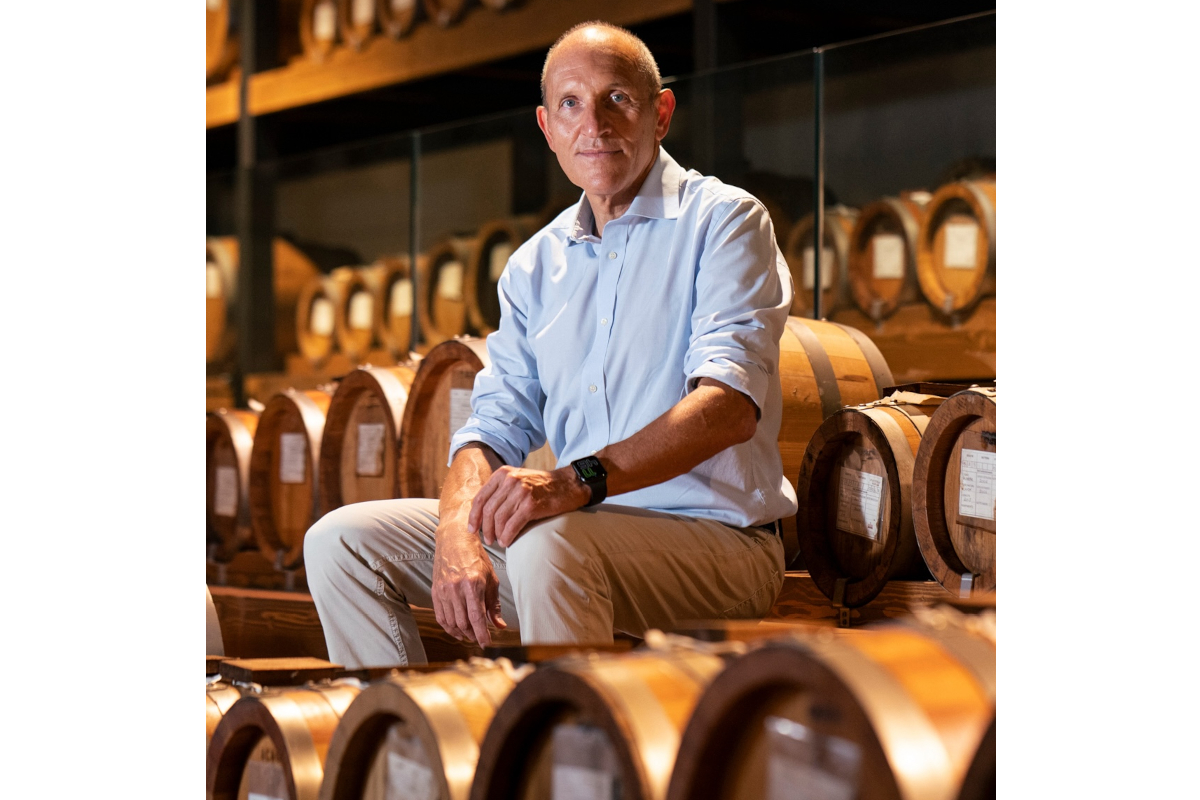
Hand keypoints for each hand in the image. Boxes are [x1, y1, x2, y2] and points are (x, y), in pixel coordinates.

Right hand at [431, 520, 506, 644]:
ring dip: (461, 633)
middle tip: (479, 639)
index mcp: (473, 584)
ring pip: (451, 622)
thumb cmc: (476, 558)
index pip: (477, 617)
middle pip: (463, 623)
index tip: (487, 644)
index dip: (482, 634)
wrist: (454, 541)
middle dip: (472, 635)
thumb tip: (500, 626)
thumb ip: (494, 604)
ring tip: (469, 635)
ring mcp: (444, 590)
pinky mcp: (435, 591)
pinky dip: (448, 627)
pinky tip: (456, 630)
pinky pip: (440, 616)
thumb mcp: (491, 579)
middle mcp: (456, 588)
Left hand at [469, 465, 590, 546]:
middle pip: (488, 510)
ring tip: (499, 541)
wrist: (569, 484)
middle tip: (487, 539)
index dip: (474, 516)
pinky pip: (512, 525)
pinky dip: (507, 536)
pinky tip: (507, 541)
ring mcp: (521, 492)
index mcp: (503, 474)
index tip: (472, 529)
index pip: (481, 498)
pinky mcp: (531, 505)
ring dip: (496, 534)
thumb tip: (483, 514)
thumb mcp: (518, 479)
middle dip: (485, 528)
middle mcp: (510, 480)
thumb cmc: (543, 486)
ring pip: (499, 519)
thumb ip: (501, 491)